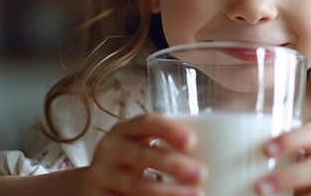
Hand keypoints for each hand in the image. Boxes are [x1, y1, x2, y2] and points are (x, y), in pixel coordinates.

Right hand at [81, 113, 207, 195]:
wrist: (95, 185)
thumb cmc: (134, 162)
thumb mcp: (144, 148)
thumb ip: (169, 148)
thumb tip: (215, 157)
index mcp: (126, 129)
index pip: (146, 122)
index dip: (169, 129)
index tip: (192, 141)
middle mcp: (110, 148)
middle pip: (142, 154)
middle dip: (174, 164)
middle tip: (201, 174)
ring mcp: (99, 175)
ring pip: (135, 185)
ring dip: (167, 193)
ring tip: (194, 195)